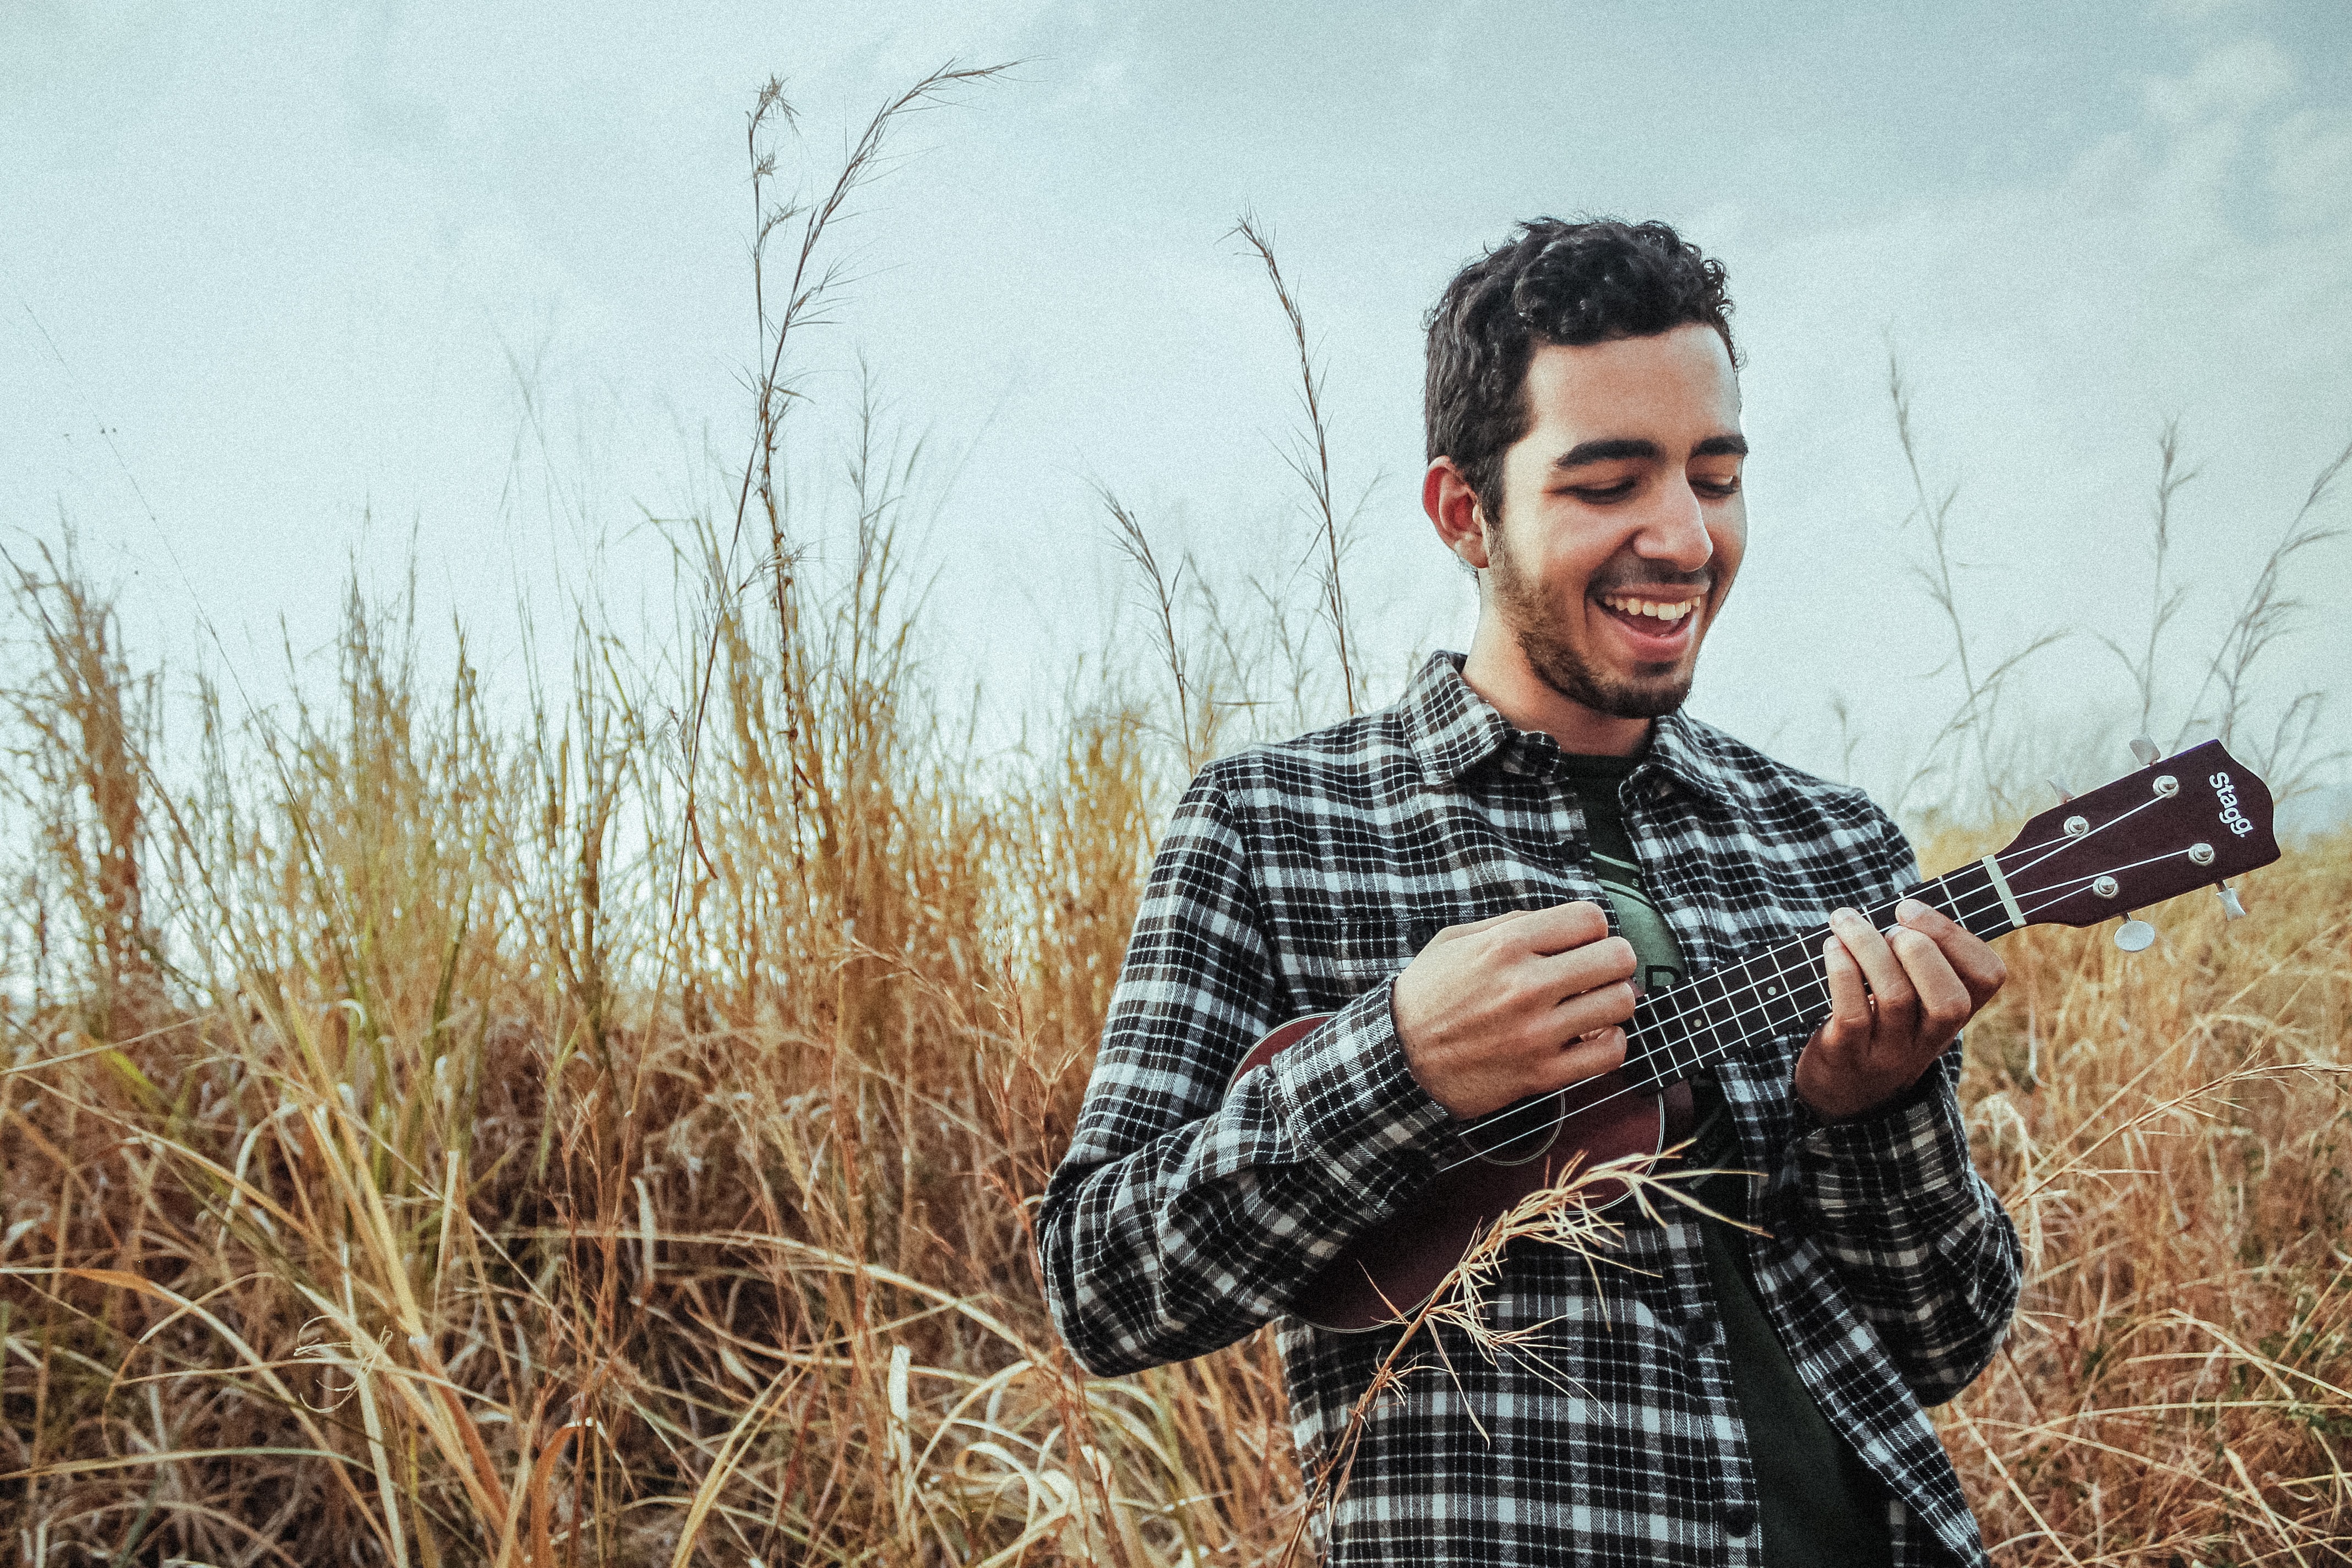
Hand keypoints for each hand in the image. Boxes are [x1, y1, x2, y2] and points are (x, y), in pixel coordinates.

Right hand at [1392, 901, 1637, 1118]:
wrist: (1399, 1057)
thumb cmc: (1427, 996)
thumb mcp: (1455, 941)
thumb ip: (1511, 925)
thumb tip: (1562, 923)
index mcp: (1506, 946)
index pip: (1591, 919)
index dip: (1592, 929)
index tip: (1580, 943)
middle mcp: (1526, 985)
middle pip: (1617, 958)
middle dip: (1613, 961)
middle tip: (1597, 971)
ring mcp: (1537, 1032)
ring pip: (1621, 1003)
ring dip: (1612, 1001)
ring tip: (1591, 1004)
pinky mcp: (1542, 1072)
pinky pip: (1611, 1053)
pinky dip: (1609, 1043)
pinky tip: (1589, 1037)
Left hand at [1794, 897, 2006, 1122]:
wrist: (1842, 1092)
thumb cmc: (1877, 1022)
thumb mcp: (1913, 1000)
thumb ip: (1919, 959)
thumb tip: (1906, 905)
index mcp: (1953, 1015)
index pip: (1988, 978)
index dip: (1956, 936)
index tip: (1911, 909)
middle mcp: (1929, 1038)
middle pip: (1949, 999)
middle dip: (1920, 948)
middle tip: (1888, 927)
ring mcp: (1890, 1052)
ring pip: (1895, 997)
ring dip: (1869, 946)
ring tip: (1845, 922)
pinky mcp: (1848, 1055)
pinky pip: (1853, 1013)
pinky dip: (1842, 972)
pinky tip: (1832, 948)